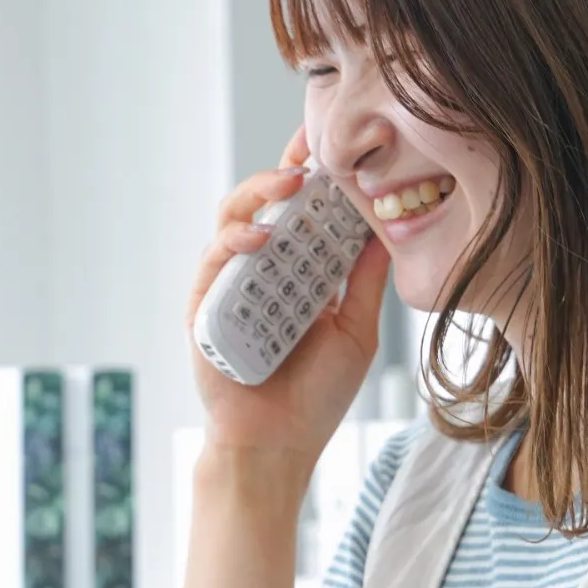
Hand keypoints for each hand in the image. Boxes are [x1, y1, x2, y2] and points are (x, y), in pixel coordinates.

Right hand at [183, 126, 390, 467]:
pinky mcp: (204, 307)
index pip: (302, 211)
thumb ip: (364, 281)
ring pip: (233, 220)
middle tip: (313, 153)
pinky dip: (234, 244)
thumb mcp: (356, 330)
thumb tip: (384, 226)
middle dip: (286, 171)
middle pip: (265, 204)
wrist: (280, 448)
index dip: (312, 174)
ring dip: (260, 195)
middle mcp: (260, 271)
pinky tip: (260, 239)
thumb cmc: (316, 396)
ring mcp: (229, 286)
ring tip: (291, 184)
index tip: (329, 140)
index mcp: (296, 271)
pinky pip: (213, 263)